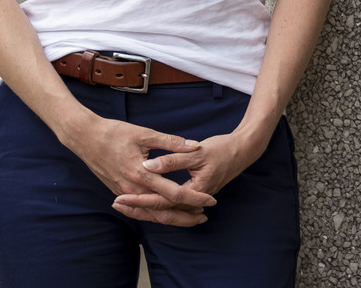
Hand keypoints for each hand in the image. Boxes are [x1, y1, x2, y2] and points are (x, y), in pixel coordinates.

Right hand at [62, 115, 215, 226]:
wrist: (85, 138)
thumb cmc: (114, 132)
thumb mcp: (145, 133)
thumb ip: (171, 142)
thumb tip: (195, 145)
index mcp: (142, 174)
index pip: (174, 194)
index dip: (194, 199)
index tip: (210, 201)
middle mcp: (133, 189)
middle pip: (163, 212)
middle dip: (185, 217)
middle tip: (203, 217)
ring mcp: (125, 193)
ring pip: (151, 215)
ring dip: (172, 218)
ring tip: (190, 218)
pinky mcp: (120, 192)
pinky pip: (141, 210)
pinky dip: (156, 214)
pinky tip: (167, 213)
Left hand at [111, 129, 265, 221]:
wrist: (244, 151)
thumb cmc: (223, 149)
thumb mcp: (197, 152)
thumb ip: (172, 158)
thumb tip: (149, 164)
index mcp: (193, 189)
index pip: (162, 201)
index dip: (140, 200)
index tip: (121, 197)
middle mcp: (194, 199)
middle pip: (162, 212)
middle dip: (138, 209)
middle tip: (116, 204)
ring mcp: (194, 199)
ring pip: (166, 212)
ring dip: (145, 209)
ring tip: (124, 205)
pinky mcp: (194, 195)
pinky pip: (172, 206)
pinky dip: (156, 205)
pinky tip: (144, 201)